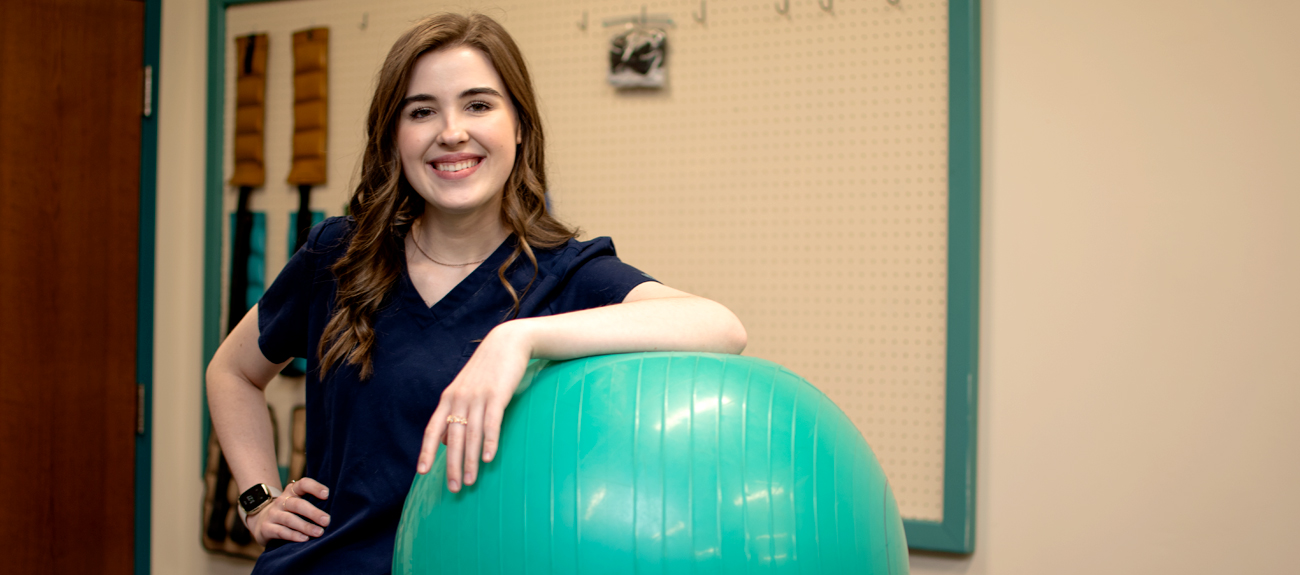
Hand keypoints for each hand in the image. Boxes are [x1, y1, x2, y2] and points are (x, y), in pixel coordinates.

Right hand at [245, 477, 331, 544]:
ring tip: (319, 532)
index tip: (327, 494)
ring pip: (289, 519)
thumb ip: (313, 502)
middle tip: (327, 521)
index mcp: (292, 491)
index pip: (303, 484)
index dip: (315, 487)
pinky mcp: (267, 528)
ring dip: (305, 526)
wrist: (262, 521)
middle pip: (297, 504)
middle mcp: (281, 501)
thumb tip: (338, 507)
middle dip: (313, 512)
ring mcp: (273, 514)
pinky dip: (293, 535)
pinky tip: (304, 539)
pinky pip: (280, 531)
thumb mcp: (298, 502)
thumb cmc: (290, 511)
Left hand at [417, 321, 533, 491]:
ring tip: (470, 481)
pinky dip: (489, 442)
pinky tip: (489, 459)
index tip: (422, 472)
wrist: (507, 342)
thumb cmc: (487, 370)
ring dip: (470, 461)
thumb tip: (446, 441)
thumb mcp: (465, 389)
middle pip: (452, 438)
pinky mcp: (496, 395)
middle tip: (454, 488)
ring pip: (471, 435)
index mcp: (448, 399)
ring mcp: (477, 397)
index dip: (427, 451)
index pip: (433, 429)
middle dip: (452, 466)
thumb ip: (454, 413)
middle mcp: (459, 399)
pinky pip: (491, 423)